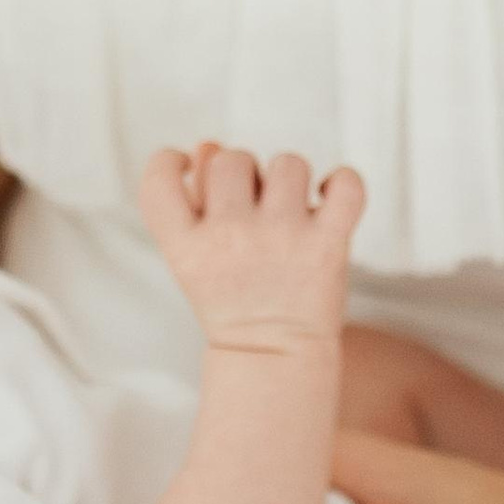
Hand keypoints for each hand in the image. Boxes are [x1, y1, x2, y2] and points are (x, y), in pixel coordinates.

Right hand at [139, 146, 364, 353]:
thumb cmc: (233, 300)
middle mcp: (230, 238)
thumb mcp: (197, 258)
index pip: (158, 179)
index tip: (187, 168)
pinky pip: (346, 183)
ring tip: (288, 214)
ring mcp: (281, 239)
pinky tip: (328, 199)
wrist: (274, 357)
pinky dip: (342, 182)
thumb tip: (209, 145)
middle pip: (231, 158)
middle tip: (251, 209)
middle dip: (243, 174)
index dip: (169, 162)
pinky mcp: (327, 245)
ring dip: (290, 181)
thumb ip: (194, 201)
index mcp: (186, 247)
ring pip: (288, 163)